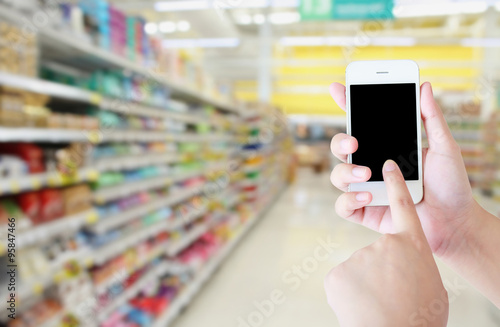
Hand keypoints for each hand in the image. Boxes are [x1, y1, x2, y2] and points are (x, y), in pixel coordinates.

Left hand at [325, 161, 448, 326]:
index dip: (395, 184)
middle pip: (377, 252)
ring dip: (367, 285)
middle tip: (389, 290)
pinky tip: (361, 306)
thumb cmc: (419, 317)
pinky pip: (344, 280)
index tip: (387, 165)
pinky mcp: (337, 272)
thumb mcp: (429, 283)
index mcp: (411, 245)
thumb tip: (402, 263)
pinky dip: (351, 294)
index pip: (402, 205)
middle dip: (381, 269)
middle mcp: (383, 245)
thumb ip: (413, 263)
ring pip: (360, 269)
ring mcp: (358, 256)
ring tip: (378, 304)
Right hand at [330, 82, 476, 256]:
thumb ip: (432, 118)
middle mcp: (371, 166)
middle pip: (340, 149)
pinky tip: (368, 196)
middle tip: (354, 143)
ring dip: (346, 172)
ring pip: (338, 176)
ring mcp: (365, 189)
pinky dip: (349, 200)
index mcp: (386, 147)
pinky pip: (343, 206)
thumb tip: (424, 86)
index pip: (361, 124)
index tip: (339, 88)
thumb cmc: (451, 184)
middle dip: (339, 142)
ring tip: (367, 174)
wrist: (454, 221)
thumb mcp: (445, 146)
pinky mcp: (365, 211)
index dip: (347, 105)